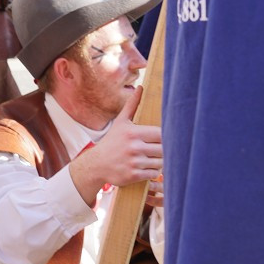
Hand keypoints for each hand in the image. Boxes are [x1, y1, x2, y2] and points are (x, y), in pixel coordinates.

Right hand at [69, 86, 162, 205]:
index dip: (166, 137)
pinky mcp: (134, 175)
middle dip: (163, 151)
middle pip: (163, 149)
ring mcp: (134, 162)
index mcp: (134, 133)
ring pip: (160, 163)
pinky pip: (153, 174)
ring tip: (151, 159)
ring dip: (159, 162)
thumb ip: (132, 105)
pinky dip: (153, 172)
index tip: (163, 139)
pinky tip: (146, 168)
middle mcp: (134, 147)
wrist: (96, 164)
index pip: (162, 134)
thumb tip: (141, 87)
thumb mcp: (120, 122)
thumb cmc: (111, 142)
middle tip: (158, 150)